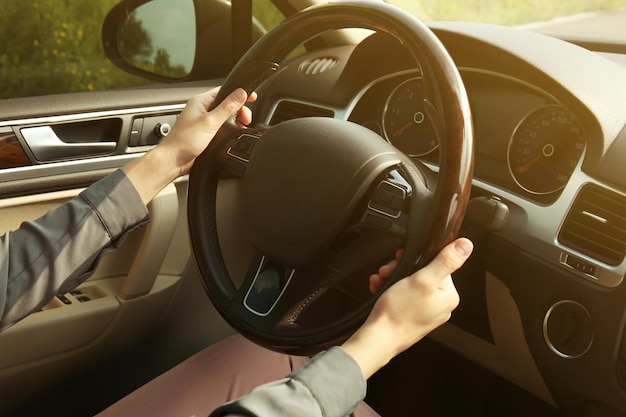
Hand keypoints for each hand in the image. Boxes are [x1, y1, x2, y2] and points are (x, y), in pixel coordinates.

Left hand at [123, 87, 254, 203]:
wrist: (173, 160)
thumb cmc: (184, 141)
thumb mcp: (210, 122)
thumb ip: (227, 107)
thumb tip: (241, 93)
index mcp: (200, 102)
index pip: (224, 91)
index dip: (239, 94)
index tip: (252, 98)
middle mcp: (201, 110)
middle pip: (226, 104)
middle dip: (239, 110)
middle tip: (246, 119)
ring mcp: (202, 122)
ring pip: (224, 116)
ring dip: (234, 121)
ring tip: (241, 127)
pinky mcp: (204, 134)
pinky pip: (220, 127)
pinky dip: (229, 129)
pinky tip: (232, 135)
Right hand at [342, 237, 472, 378]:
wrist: (378, 338)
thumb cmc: (398, 314)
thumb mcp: (422, 280)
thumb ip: (445, 261)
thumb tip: (466, 245)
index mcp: (448, 296)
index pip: (438, 265)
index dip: (417, 260)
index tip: (402, 260)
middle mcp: (440, 305)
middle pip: (422, 273)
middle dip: (401, 269)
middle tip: (388, 272)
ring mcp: (425, 312)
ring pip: (409, 283)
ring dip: (393, 278)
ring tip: (382, 281)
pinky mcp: (411, 316)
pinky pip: (403, 295)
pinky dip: (390, 290)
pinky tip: (381, 289)